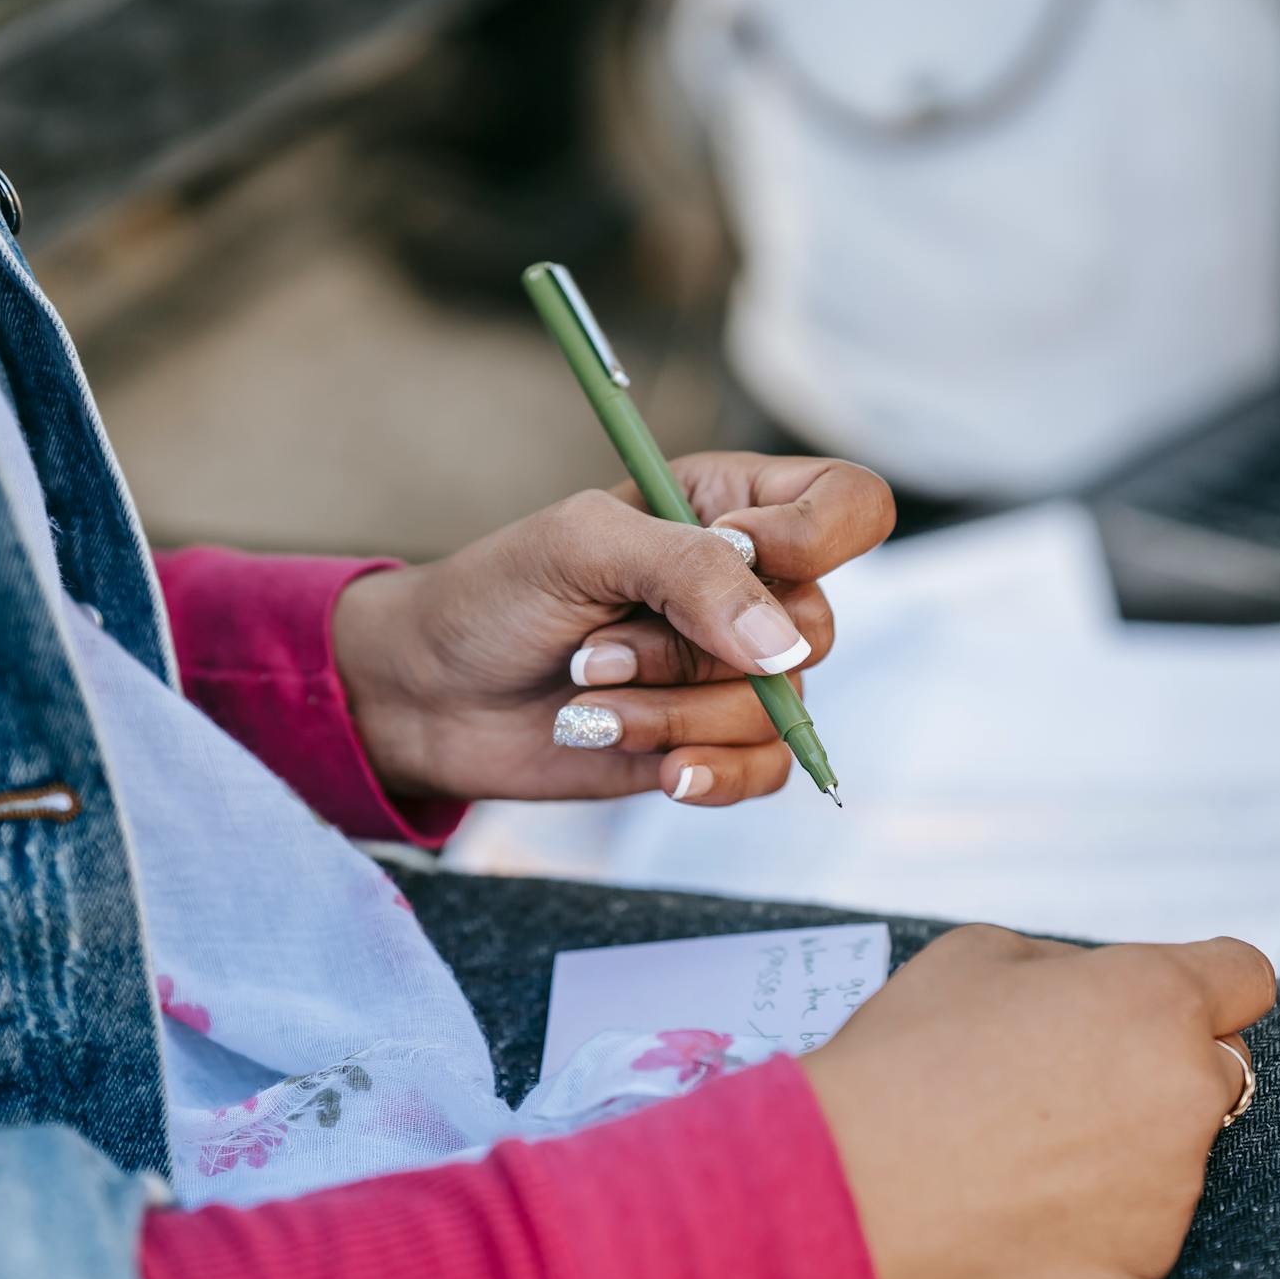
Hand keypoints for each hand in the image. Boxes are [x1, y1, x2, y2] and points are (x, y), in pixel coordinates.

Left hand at [332, 453, 893, 804]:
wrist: (429, 697)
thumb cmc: (495, 596)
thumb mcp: (582, 547)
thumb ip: (691, 573)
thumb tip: (785, 647)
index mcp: (730, 506)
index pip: (850, 506)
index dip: (814, 539)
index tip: (735, 555)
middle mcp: (746, 588)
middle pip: (812, 629)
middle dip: (693, 652)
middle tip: (599, 649)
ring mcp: (733, 670)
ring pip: (775, 710)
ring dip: (670, 714)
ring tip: (587, 699)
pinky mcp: (713, 742)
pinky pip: (765, 769)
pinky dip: (709, 772)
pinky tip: (658, 770)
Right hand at [799, 926, 1273, 1278]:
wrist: (852, 1184)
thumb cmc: (907, 1054)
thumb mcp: (981, 952)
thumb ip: (1070, 964)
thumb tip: (1098, 986)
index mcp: (1156, 997)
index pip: (1246, 976)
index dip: (1209, 982)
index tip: (1171, 1000)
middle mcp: (1187, 1088)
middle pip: (1221, 1065)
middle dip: (1166, 1059)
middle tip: (1076, 1073)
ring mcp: (1175, 1182)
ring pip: (1179, 1145)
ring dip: (1130, 1137)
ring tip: (1027, 1142)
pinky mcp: (1148, 1255)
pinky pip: (1143, 1215)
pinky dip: (1100, 1205)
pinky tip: (1025, 1194)